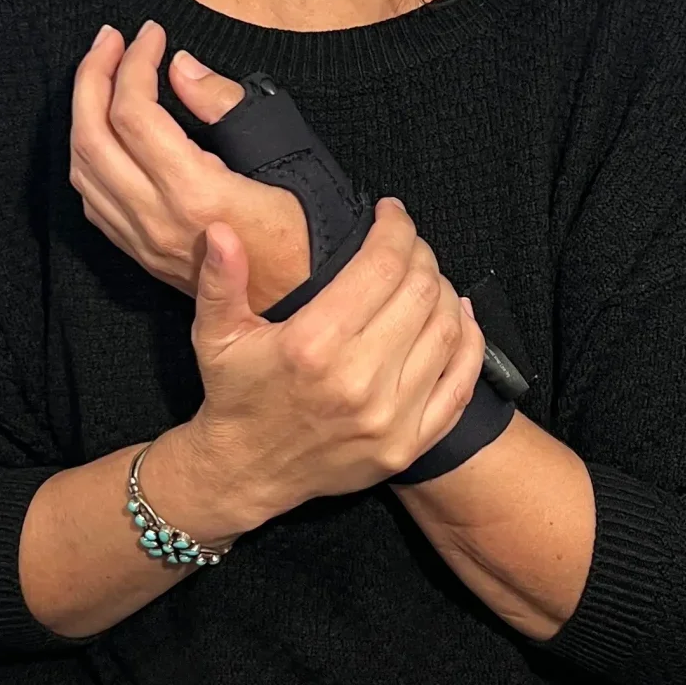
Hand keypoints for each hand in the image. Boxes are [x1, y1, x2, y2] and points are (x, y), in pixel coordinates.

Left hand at [70, 20, 310, 313]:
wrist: (308, 303)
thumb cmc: (309, 232)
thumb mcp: (285, 158)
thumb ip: (228, 108)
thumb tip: (181, 68)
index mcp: (193, 192)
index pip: (134, 113)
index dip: (135, 62)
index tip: (152, 33)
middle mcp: (156, 219)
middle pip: (91, 136)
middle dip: (93, 76)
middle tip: (110, 39)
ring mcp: (144, 242)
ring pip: (82, 168)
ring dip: (83, 112)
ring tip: (102, 72)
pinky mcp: (143, 254)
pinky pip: (92, 199)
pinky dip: (89, 153)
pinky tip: (105, 129)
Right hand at [147, 198, 487, 536]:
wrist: (245, 472)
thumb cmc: (234, 395)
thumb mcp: (215, 333)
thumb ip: (221, 279)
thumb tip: (220, 229)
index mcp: (312, 345)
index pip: (381, 266)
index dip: (394, 229)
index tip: (390, 212)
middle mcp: (357, 382)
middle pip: (420, 292)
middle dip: (420, 253)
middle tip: (406, 242)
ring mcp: (390, 418)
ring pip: (447, 330)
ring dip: (443, 291)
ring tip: (424, 276)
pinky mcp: (410, 445)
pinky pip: (462, 383)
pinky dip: (470, 342)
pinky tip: (458, 316)